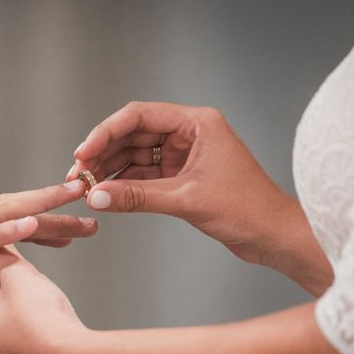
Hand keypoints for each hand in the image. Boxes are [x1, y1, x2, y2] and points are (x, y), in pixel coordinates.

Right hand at [67, 102, 331, 294]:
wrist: (274, 237)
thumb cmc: (249, 210)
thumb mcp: (185, 200)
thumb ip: (137, 196)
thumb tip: (97, 195)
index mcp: (197, 123)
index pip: (139, 116)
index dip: (105, 133)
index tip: (83, 152)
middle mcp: (190, 133)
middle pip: (134, 135)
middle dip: (104, 153)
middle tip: (79, 174)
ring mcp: (185, 155)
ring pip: (136, 155)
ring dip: (111, 170)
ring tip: (87, 185)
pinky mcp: (182, 176)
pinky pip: (145, 175)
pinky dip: (125, 184)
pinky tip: (107, 193)